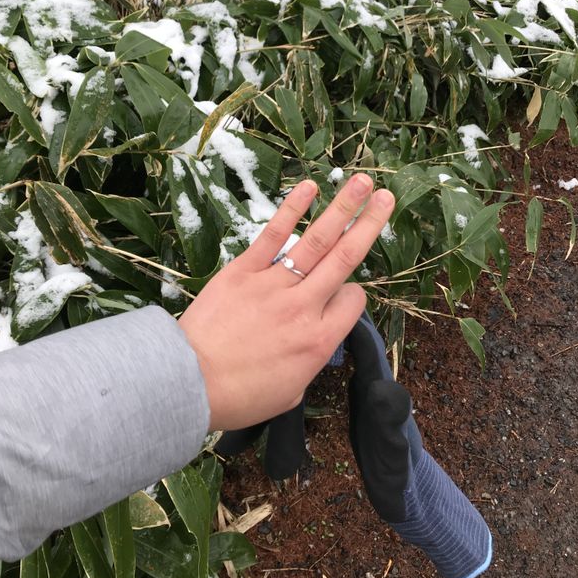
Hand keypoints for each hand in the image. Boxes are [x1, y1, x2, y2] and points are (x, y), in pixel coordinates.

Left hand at [178, 174, 394, 430]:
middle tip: (388, 196)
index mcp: (319, 340)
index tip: (340, 299)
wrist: (190, 383)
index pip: (354, 301)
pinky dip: (292, 209)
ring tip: (363, 181)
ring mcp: (275, 284)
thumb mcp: (290, 392)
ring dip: (344, 207)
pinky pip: (274, 235)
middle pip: (346, 258)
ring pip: (318, 240)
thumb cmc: (239, 396)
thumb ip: (309, 362)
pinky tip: (310, 186)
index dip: (353, 296)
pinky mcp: (244, 270)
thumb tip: (311, 344)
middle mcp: (304, 306)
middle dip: (370, 224)